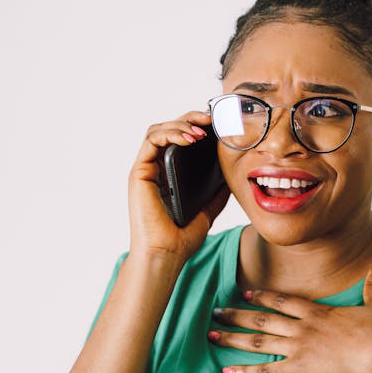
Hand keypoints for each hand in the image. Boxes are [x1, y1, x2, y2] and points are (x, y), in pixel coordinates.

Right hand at [128, 111, 229, 260]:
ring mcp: (146, 169)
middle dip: (191, 118)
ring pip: (159, 130)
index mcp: (169, 175)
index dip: (197, 127)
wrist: (166, 254)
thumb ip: (216, 194)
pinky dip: (171, 133)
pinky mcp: (139, 172)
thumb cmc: (181, 238)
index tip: (217, 125)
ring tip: (202, 130)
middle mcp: (155, 168)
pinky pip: (151, 140)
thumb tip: (232, 178)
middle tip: (211, 118)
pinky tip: (190, 139)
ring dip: (182, 124)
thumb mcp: (208, 211)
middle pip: (169, 129)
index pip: (180, 140)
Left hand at [208, 264, 371, 372]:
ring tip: (212, 335)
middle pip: (262, 318)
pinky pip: (267, 371)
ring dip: (233, 338)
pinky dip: (246, 371)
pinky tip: (228, 371)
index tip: (246, 293)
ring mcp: (298, 348)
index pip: (283, 300)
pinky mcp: (299, 369)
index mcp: (318, 312)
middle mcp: (302, 327)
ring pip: (258, 341)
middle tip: (216, 312)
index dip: (262, 296)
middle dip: (237, 314)